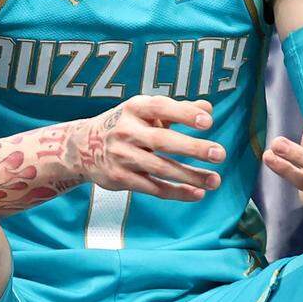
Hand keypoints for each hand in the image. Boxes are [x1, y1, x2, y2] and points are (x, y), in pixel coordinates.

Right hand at [67, 95, 225, 200]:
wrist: (83, 147)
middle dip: (192, 148)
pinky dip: (176, 192)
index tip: (208, 122)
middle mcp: (127, 131)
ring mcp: (122, 156)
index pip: (161, 108)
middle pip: (162, 141)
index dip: (184, 114)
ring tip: (215, 181)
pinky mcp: (120, 178)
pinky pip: (153, 187)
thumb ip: (178, 110)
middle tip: (219, 154)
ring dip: (190, 176)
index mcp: (135, 108)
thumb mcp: (147, 111)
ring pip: (160, 168)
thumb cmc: (127, 124)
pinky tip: (197, 193)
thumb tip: (208, 108)